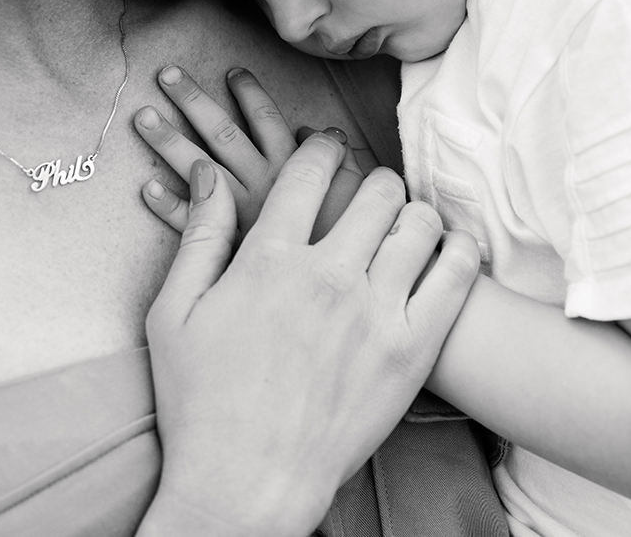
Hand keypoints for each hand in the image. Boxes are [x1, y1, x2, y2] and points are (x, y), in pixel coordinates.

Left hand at [134, 65, 364, 238]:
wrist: (327, 293)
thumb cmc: (342, 240)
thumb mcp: (353, 195)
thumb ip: (339, 159)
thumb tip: (313, 130)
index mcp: (291, 167)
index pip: (267, 119)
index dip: (249, 93)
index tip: (231, 72)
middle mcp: (262, 181)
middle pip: (223, 132)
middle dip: (194, 101)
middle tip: (168, 75)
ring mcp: (240, 211)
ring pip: (199, 168)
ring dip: (169, 141)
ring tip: (143, 117)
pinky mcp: (226, 244)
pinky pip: (190, 222)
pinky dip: (168, 204)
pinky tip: (148, 187)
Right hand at [139, 134, 479, 536]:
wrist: (248, 483)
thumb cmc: (201, 404)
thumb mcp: (174, 314)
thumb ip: (199, 236)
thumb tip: (212, 175)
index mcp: (267, 260)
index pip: (309, 171)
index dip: (321, 148)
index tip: (328, 146)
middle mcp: (327, 276)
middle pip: (375, 190)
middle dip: (372, 181)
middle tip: (369, 194)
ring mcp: (375, 313)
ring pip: (418, 223)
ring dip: (412, 212)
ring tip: (404, 224)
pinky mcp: (411, 351)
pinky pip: (454, 275)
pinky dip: (457, 249)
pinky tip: (447, 248)